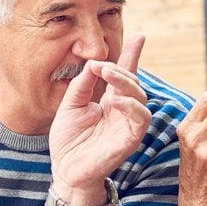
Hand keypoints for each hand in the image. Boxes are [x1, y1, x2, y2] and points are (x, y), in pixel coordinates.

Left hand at [49, 35, 151, 205]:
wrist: (65, 169)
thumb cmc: (68, 141)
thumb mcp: (70, 105)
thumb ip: (82, 85)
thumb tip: (94, 64)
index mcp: (110, 102)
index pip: (125, 76)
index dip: (132, 56)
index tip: (139, 36)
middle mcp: (122, 112)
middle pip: (134, 84)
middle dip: (122, 69)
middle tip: (102, 64)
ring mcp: (128, 126)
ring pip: (141, 99)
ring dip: (127, 83)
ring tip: (108, 74)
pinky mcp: (130, 140)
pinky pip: (140, 120)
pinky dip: (131, 106)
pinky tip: (116, 101)